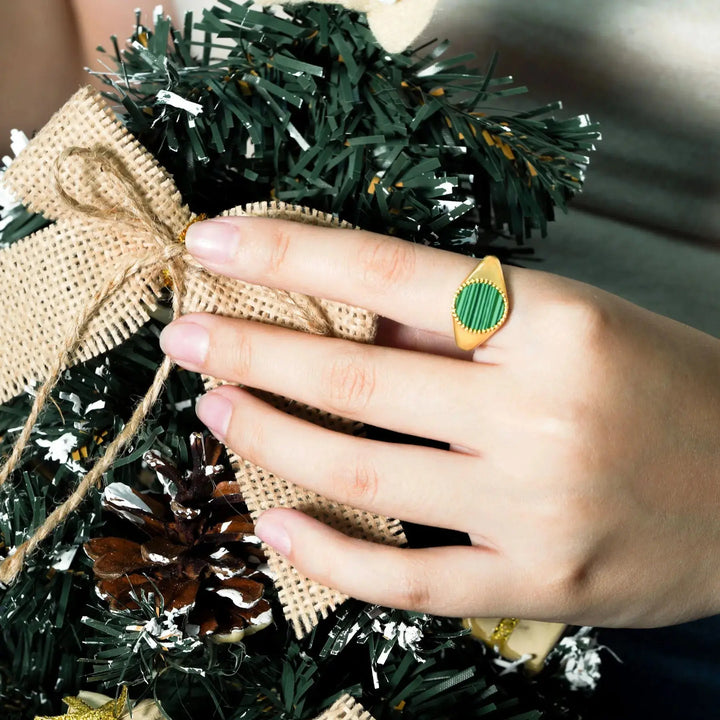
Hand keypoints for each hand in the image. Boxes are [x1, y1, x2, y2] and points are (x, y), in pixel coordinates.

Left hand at [159, 217, 719, 627]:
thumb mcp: (572, 322)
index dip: (288, 254)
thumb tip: (347, 309)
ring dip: (271, 440)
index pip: (387, 274)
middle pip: (356, 376)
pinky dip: (329, 555)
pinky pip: (407, 577)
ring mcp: (534, 506)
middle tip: (186, 335)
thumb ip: (462, 321)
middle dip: (250, 350)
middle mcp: (541, 412)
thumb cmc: (663, 386)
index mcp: (556, 322)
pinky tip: (274, 525)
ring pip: (364, 475)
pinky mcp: (535, 582)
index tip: (214, 241)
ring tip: (216, 410)